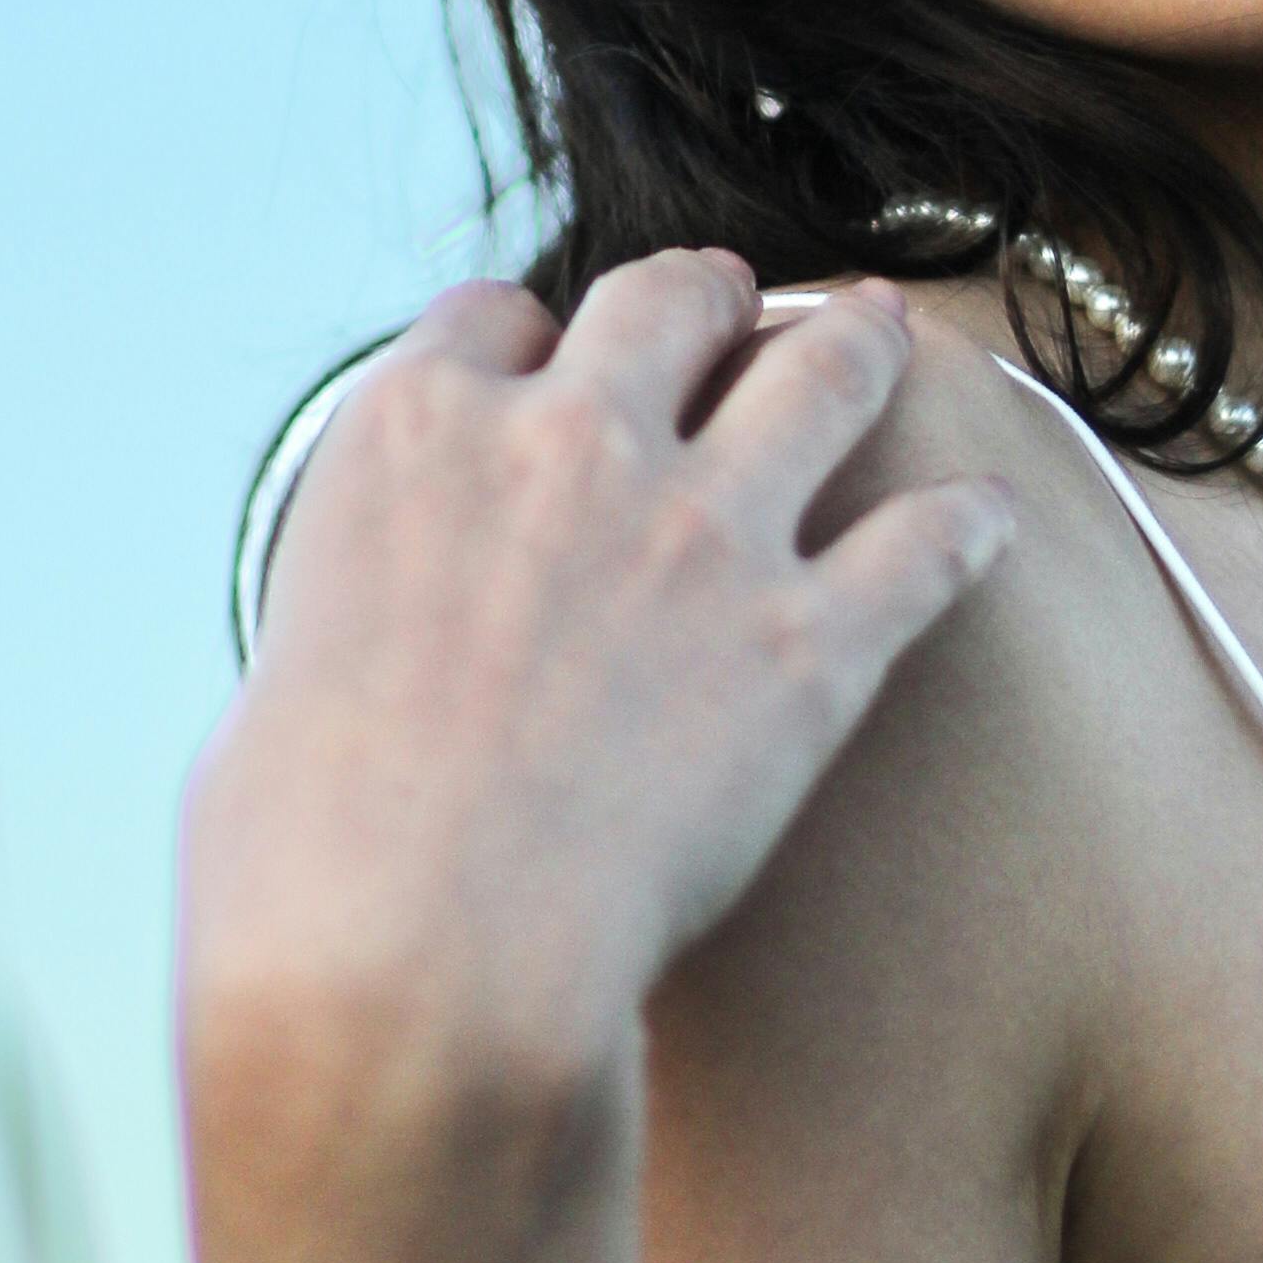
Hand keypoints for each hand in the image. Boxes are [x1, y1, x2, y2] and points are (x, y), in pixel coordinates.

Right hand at [180, 256, 1014, 1130]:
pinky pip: (923, 548)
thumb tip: (355, 660)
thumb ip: (346, 631)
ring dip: (859, 343)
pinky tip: (989, 521)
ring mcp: (703, 534)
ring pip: (824, 372)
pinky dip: (964, 528)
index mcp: (416, 436)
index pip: (494, 319)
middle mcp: (569, 446)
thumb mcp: (273, 690)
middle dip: (706, 296)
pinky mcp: (810, 647)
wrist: (416, 965)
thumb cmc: (298, 866)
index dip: (532, 339)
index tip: (550, 365)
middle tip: (733, 308)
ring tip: (884, 332)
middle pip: (668, 300)